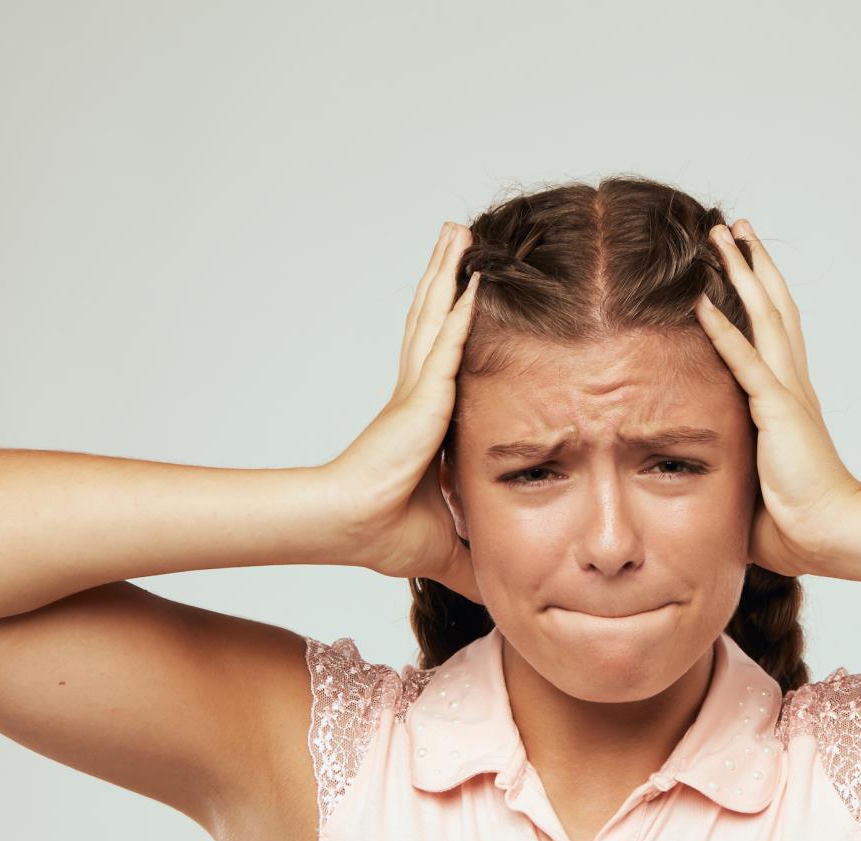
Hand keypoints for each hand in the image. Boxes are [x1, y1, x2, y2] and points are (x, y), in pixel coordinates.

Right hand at [320, 222, 483, 601]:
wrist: (353, 527)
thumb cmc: (384, 532)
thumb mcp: (452, 542)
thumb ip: (479, 556)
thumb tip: (508, 590)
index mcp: (425, 420)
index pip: (446, 357)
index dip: (459, 320)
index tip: (476, 287)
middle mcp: (418, 394)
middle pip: (435, 319)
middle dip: (447, 276)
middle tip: (462, 235)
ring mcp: (416, 391)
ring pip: (436, 316)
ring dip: (449, 271)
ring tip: (460, 230)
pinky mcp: (420, 398)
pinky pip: (446, 343)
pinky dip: (463, 308)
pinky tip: (476, 276)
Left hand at [694, 219, 860, 577]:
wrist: (829, 535)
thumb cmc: (797, 522)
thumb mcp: (757, 480)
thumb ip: (738, 463)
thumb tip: (702, 474)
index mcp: (791, 400)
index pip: (775, 334)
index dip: (759, 295)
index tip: (744, 266)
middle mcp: (794, 385)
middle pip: (774, 307)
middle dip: (752, 264)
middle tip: (733, 228)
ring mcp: (787, 393)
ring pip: (764, 316)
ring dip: (740, 273)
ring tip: (721, 236)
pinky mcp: (778, 409)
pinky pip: (744, 359)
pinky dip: (721, 329)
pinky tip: (701, 299)